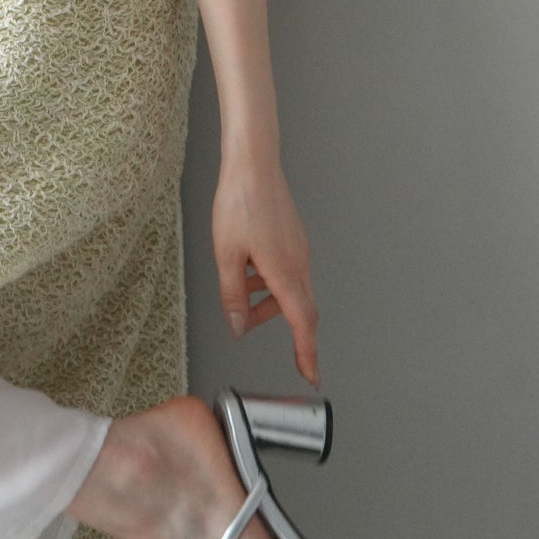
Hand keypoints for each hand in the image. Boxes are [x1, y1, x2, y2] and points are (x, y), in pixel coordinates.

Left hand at [212, 150, 319, 388]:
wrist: (253, 163)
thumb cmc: (239, 202)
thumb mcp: (226, 254)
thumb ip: (233, 295)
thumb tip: (238, 326)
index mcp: (285, 271)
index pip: (303, 323)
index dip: (308, 352)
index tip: (312, 375)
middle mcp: (299, 262)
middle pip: (299, 308)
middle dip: (278, 324)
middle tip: (251, 328)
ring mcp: (299, 248)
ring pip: (291, 288)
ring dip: (268, 299)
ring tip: (238, 293)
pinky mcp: (294, 237)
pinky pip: (288, 269)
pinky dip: (270, 280)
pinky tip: (248, 270)